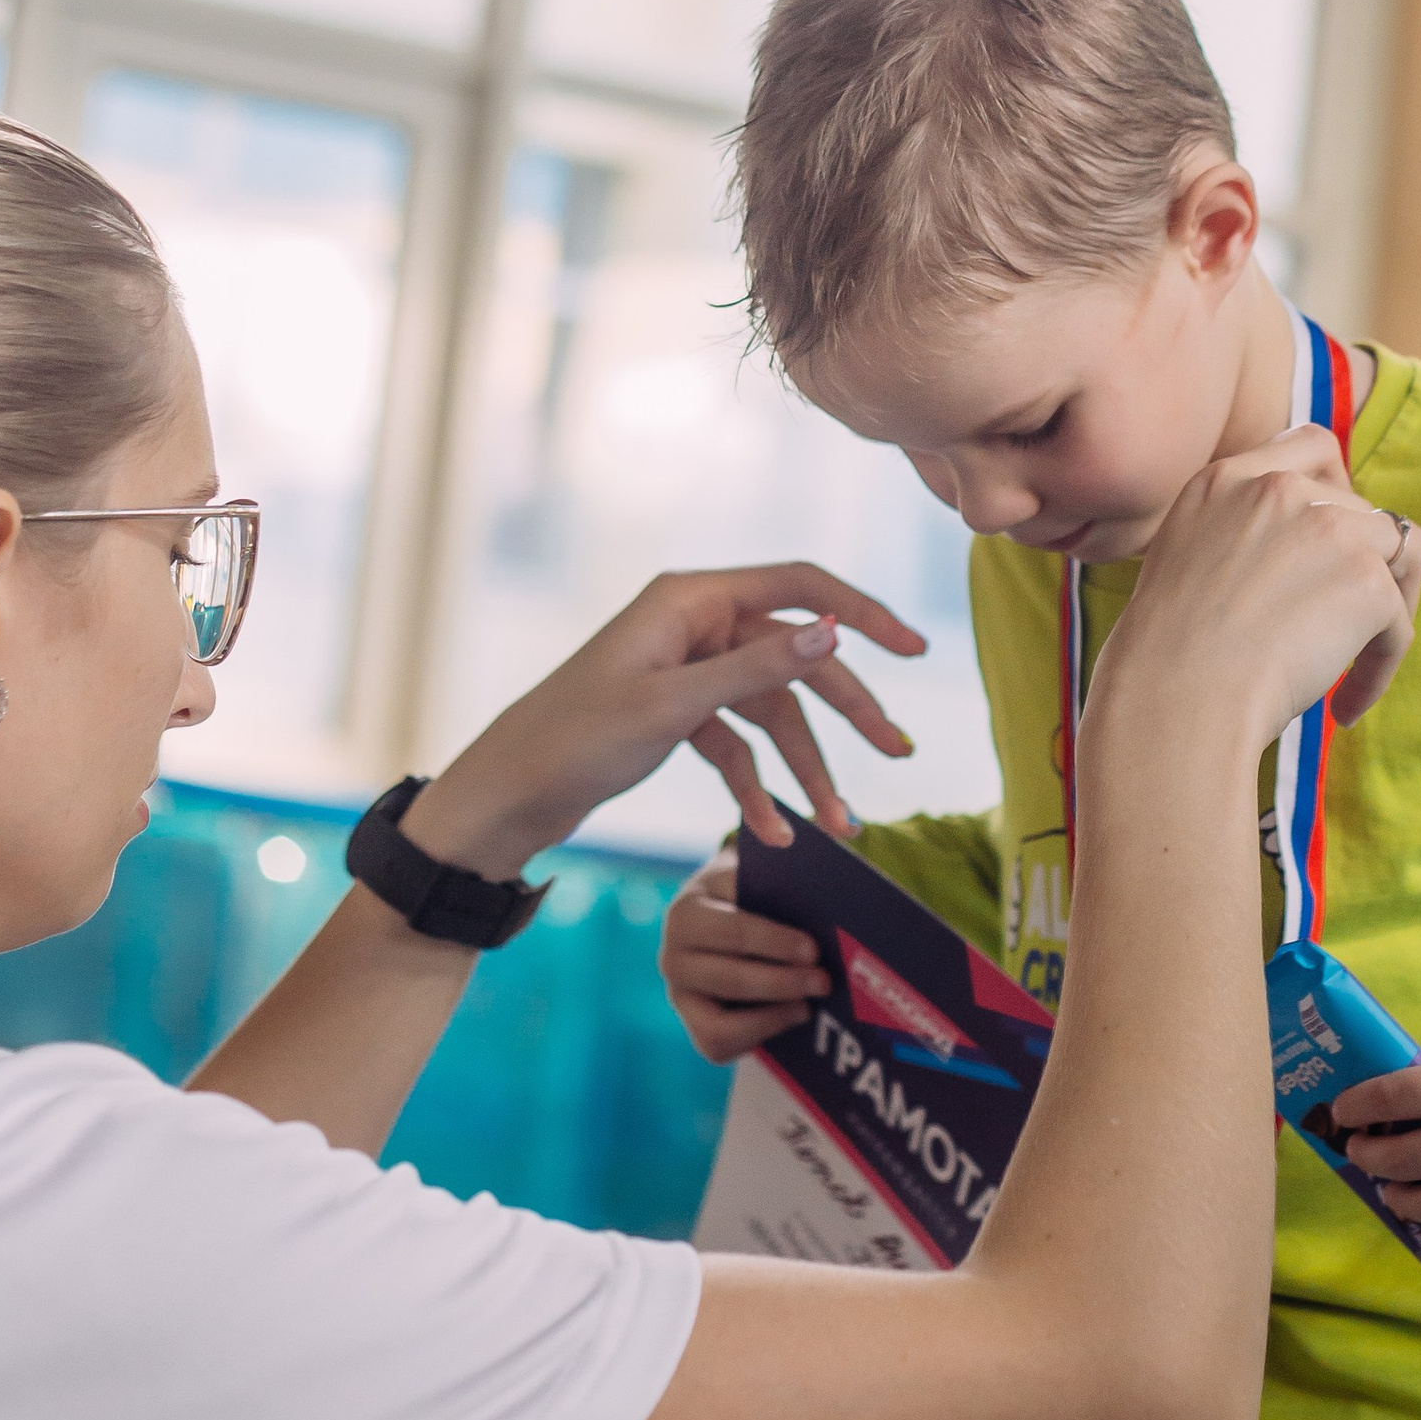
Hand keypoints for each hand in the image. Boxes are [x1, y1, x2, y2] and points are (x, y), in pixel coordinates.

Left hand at [401, 562, 925, 873]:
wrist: (505, 798)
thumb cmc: (573, 740)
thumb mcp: (671, 707)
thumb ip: (755, 668)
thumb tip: (833, 629)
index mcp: (689, 600)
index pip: (800, 586)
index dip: (862, 614)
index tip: (915, 651)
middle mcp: (693, 625)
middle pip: (794, 658)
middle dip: (846, 711)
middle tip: (897, 754)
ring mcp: (685, 671)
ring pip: (771, 712)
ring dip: (805, 768)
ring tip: (839, 825)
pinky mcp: (675, 715)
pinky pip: (736, 746)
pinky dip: (756, 787)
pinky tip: (770, 833)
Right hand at [661, 846, 830, 1058]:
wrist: (723, 920)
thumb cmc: (749, 895)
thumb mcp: (754, 878)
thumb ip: (777, 884)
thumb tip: (825, 884)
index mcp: (686, 913)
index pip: (732, 932)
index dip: (774, 942)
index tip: (813, 949)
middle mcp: (672, 958)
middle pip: (728, 979)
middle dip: (781, 982)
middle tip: (823, 981)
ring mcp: (679, 996)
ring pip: (718, 1024)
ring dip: (771, 1017)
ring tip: (808, 1005)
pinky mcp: (692, 1025)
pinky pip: (719, 1046)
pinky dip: (758, 1036)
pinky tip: (790, 1015)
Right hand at [1103, 425, 1420, 755]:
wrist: (1174, 697)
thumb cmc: (1167, 660)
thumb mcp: (1186, 562)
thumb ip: (1240, 537)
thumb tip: (1305, 563)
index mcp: (1226, 479)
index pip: (1312, 446)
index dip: (1338, 489)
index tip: (1335, 540)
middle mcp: (1280, 488)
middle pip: (1363, 511)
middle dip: (1361, 567)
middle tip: (1340, 631)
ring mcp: (1329, 527)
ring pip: (1398, 554)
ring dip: (1389, 606)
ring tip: (1358, 664)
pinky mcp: (1366, 579)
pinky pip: (1398, 624)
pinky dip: (1379, 669)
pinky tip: (1344, 711)